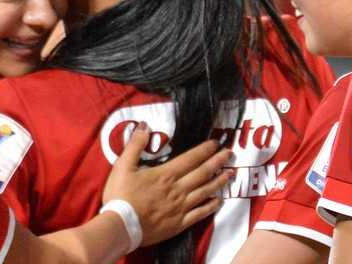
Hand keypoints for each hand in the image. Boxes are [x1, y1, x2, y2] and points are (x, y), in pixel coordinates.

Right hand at [102, 122, 232, 246]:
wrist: (120, 226)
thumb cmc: (120, 196)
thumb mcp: (123, 166)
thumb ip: (135, 145)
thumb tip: (144, 125)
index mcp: (165, 174)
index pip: (190, 158)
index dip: (205, 150)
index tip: (216, 143)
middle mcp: (178, 189)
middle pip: (203, 173)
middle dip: (218, 162)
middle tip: (230, 154)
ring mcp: (181, 207)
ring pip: (205, 191)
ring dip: (219, 181)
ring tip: (230, 174)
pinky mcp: (179, 223)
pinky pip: (200, 213)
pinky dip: (211, 206)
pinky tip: (219, 201)